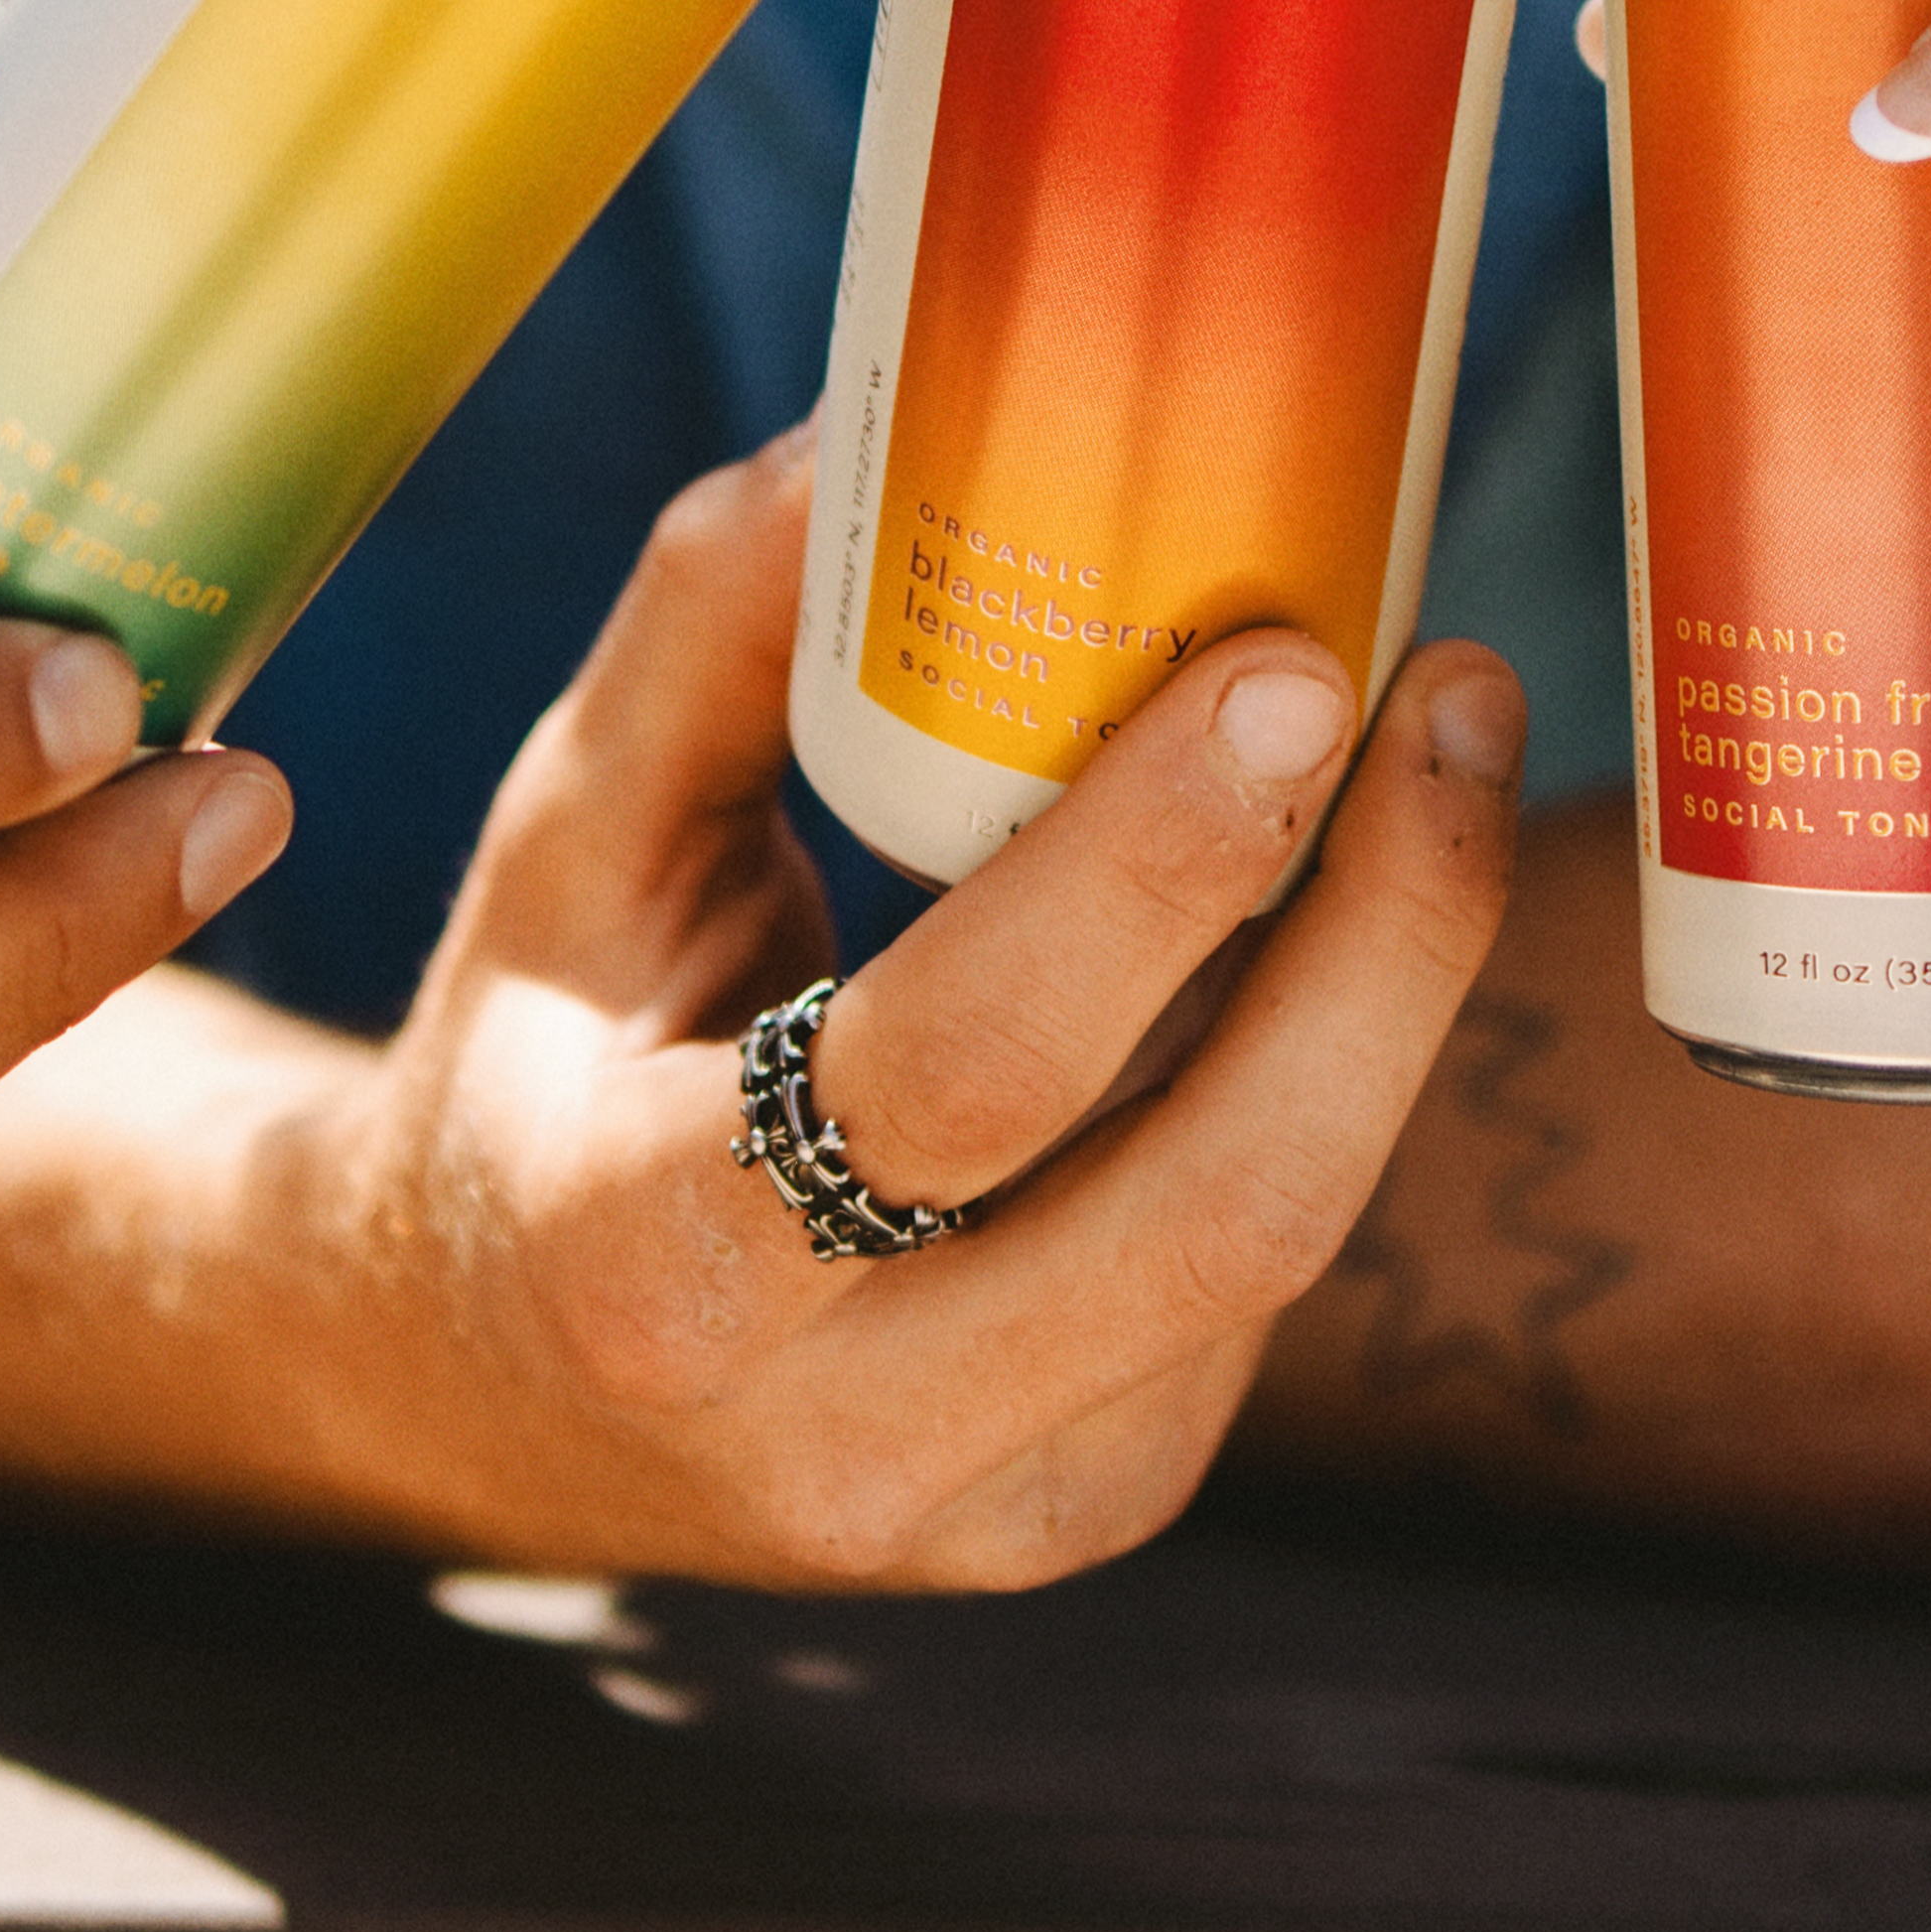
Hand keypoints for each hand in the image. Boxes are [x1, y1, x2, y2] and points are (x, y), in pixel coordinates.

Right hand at [284, 441, 1519, 1587]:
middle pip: (1214, 1203)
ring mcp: (989, 1508)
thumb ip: (710, 635)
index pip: (953, 1074)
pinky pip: (1262, 1278)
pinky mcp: (1092, 1503)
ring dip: (1395, 991)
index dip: (1150, 871)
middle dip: (1385, 939)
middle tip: (1452, 694)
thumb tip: (880, 423)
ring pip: (1279, 1248)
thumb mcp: (564, 833)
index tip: (1292, 665)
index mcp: (654, 1258)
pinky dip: (1321, 1074)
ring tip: (1441, 758)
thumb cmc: (538, 1048)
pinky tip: (1336, 915)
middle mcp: (832, 1430)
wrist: (478, 1373)